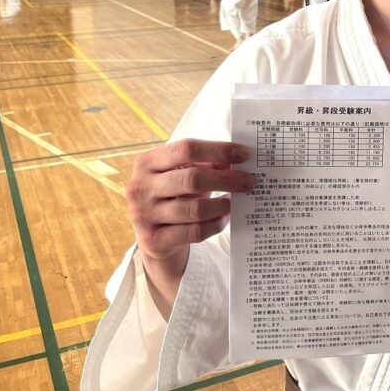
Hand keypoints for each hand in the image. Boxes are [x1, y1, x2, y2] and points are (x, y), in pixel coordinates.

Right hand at [127, 140, 252, 311]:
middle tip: (250, 181)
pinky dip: (215, 225)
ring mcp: (143, 215)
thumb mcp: (183, 175)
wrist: (154, 236)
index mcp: (147, 162)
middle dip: (226, 180)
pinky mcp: (153, 241)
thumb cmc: (174, 196)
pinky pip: (194, 232)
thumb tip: (237, 160)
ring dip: (222, 205)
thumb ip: (206, 164)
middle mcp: (140, 187)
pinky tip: (224, 219)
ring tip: (235, 202)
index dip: (218, 150)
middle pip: (192, 178)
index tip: (244, 154)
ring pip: (195, 209)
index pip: (186, 149)